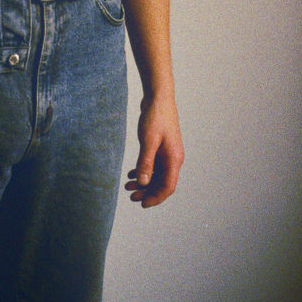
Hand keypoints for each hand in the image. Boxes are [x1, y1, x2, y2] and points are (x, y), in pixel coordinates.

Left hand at [125, 93, 183, 208]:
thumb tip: (143, 182)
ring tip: (127, 185)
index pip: (168, 187)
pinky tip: (131, 173)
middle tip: (130, 196)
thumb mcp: (148, 141)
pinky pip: (154, 165)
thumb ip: (145, 162)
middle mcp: (173, 158)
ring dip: (144, 182)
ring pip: (157, 175)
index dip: (155, 198)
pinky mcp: (161, 147)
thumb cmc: (155, 117)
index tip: (142, 204)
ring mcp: (167, 153)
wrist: (158, 97)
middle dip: (147, 192)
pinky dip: (144, 171)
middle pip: (162, 183)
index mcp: (174, 159)